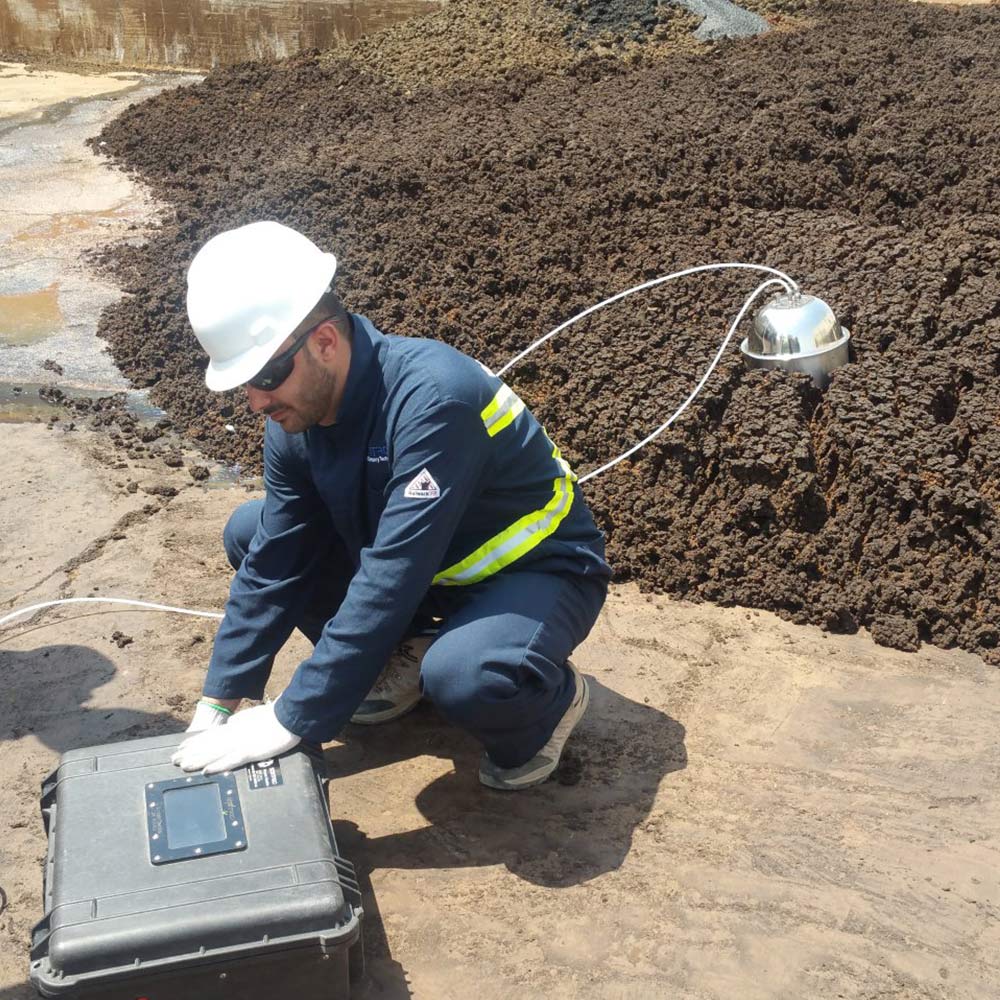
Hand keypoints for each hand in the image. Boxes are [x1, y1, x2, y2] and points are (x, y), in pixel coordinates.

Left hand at [172, 701, 299, 772]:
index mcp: (235, 727)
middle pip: (208, 744)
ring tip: (182, 766)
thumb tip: (230, 723)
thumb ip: (241, 721)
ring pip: (214, 753)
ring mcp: (241, 743)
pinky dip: (218, 765)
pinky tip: (206, 770)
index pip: (210, 735)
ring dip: (198, 759)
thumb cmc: (275, 716)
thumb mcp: (254, 716)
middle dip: (190, 752)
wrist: (289, 716)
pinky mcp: (250, 751)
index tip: (182, 747)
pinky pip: (231, 760)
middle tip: (173, 760)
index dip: (195, 741)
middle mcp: (234, 734)